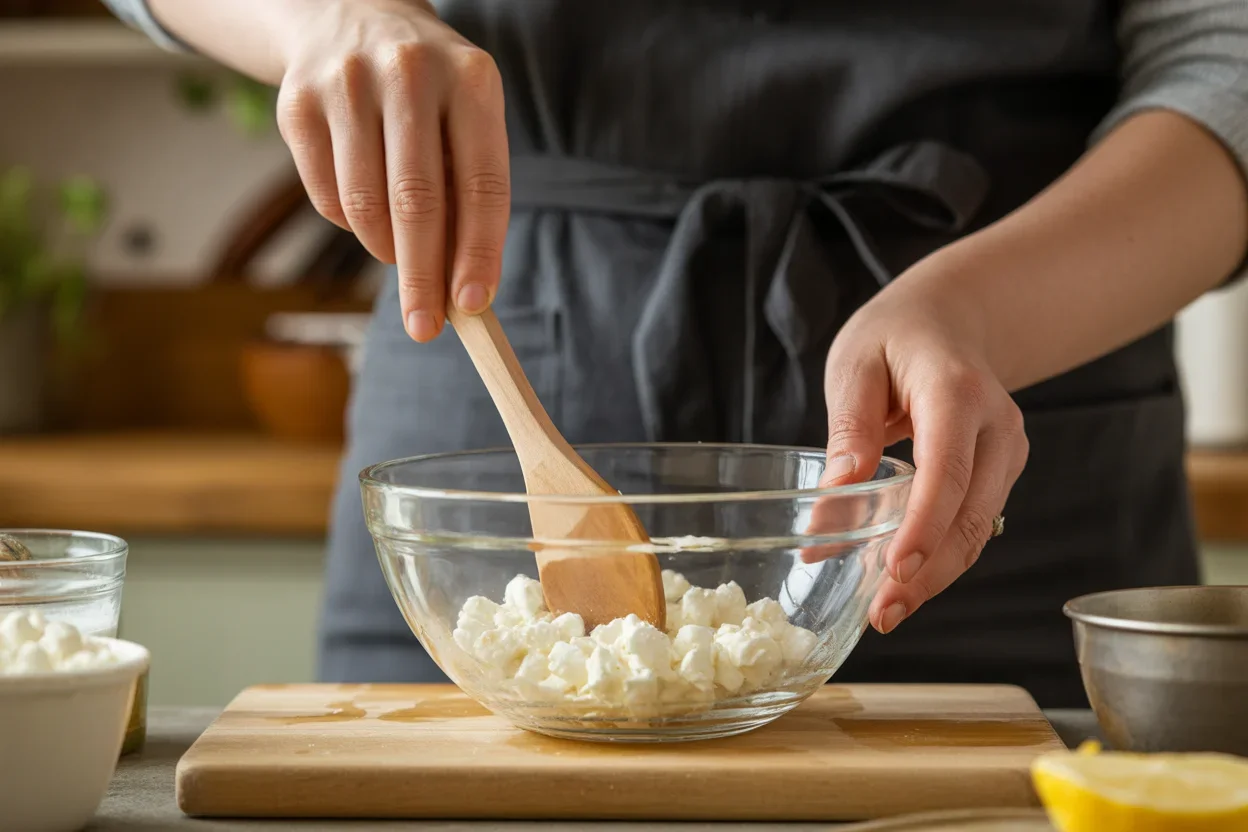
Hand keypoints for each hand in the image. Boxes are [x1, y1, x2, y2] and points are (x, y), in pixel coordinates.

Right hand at [275, 0, 508, 340]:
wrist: (352, 15)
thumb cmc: (429, 94)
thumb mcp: (467, 120)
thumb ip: (470, 194)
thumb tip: (463, 288)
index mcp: (471, 80)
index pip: (482, 185)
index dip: (479, 252)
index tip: (472, 305)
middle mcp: (409, 74)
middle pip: (417, 201)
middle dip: (423, 275)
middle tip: (425, 326)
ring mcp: (347, 84)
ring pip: (365, 204)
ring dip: (385, 251)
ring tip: (400, 257)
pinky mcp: (299, 104)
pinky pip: (326, 196)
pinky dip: (350, 224)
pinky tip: (366, 211)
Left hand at [819, 266, 1028, 634]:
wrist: (946, 320)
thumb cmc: (893, 338)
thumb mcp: (854, 366)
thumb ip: (849, 430)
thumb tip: (834, 500)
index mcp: (957, 390)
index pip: (947, 468)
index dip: (924, 525)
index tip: (896, 570)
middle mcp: (997, 424)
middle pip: (970, 513)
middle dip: (929, 572)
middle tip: (881, 613)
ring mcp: (1006, 450)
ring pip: (979, 529)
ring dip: (936, 576)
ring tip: (887, 610)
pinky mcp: (1000, 471)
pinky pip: (974, 522)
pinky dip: (942, 557)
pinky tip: (904, 582)